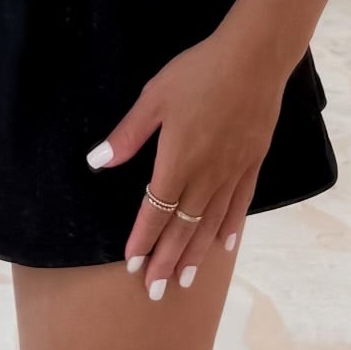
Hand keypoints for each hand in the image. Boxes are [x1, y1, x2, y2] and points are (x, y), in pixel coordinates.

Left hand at [85, 23, 291, 299]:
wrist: (254, 58)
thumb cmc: (199, 72)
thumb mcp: (154, 98)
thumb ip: (128, 135)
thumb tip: (97, 162)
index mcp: (179, 160)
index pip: (156, 210)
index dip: (143, 238)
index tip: (132, 264)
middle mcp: (207, 175)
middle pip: (184, 227)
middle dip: (166, 260)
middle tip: (155, 291)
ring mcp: (233, 171)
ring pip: (211, 223)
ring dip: (195, 254)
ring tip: (184, 281)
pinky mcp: (252, 162)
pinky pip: (240, 204)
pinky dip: (230, 228)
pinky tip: (225, 246)